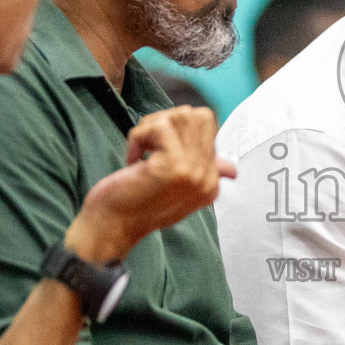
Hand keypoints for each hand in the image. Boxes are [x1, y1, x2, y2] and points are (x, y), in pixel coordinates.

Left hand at [68, 106, 235, 262]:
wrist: (112, 228)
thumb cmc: (136, 205)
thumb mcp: (175, 189)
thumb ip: (202, 174)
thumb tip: (231, 170)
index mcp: (211, 184)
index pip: (209, 128)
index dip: (178, 127)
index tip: (157, 150)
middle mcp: (208, 179)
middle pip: (200, 116)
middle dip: (167, 120)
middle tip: (148, 144)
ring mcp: (194, 172)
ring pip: (182, 116)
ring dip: (151, 127)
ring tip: (141, 151)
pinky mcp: (174, 167)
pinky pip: (159, 127)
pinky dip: (138, 137)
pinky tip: (133, 159)